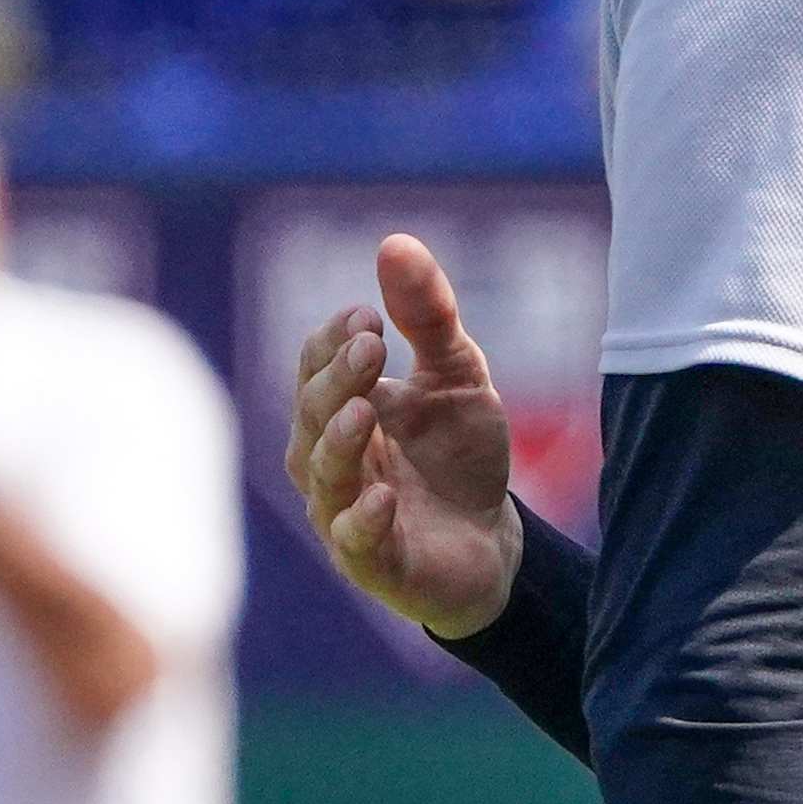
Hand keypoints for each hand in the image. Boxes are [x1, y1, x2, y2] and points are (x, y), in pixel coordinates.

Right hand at [288, 234, 523, 637]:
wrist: (490, 538)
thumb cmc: (456, 452)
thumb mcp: (457, 374)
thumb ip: (428, 316)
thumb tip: (394, 241)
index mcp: (341, 406)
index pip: (315, 365)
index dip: (333, 341)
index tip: (365, 314)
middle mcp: (328, 457)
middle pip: (313, 413)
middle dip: (337, 379)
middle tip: (370, 347)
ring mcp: (344, 511)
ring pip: (323, 476)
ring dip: (338, 442)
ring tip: (364, 410)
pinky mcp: (373, 562)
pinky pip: (355, 544)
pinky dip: (363, 521)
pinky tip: (383, 498)